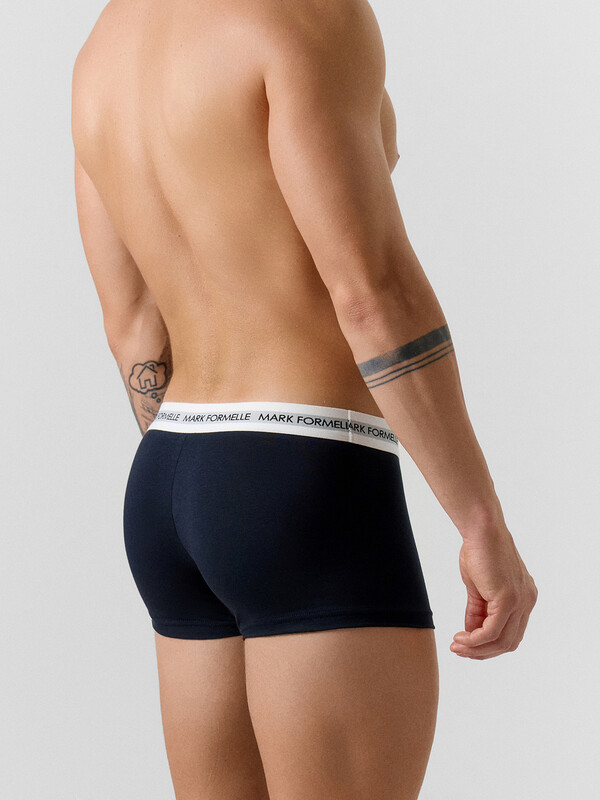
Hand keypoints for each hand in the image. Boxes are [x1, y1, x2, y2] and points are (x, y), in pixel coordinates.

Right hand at [450, 527, 537, 659]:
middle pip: (509, 642)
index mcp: (524, 598)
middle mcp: (528, 602)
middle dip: (482, 652)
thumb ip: (477, 610)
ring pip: (501, 641)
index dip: (488, 645)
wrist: (481, 530)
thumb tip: (470, 632)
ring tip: (456, 646)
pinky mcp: (508, 600)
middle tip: (459, 651)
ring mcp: (521, 602)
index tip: (466, 645)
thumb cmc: (478, 551)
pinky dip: (475, 640)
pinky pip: (492, 631)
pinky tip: (461, 639)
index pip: (510, 633)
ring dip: (477, 649)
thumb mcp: (477, 587)